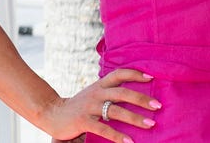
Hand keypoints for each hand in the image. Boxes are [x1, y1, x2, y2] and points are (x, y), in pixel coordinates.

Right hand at [40, 69, 158, 142]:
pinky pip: (103, 128)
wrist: (51, 113)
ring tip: (150, 124)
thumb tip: (134, 98)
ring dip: (135, 118)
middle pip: (123, 93)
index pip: (120, 73)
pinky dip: (117, 135)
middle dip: (142, 99)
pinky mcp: (82, 121)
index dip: (135, 74)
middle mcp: (96, 93)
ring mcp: (89, 106)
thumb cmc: (79, 105)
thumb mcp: (94, 94)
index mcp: (100, 85)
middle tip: (158, 106)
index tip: (152, 78)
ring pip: (116, 111)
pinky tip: (129, 141)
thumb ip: (110, 93)